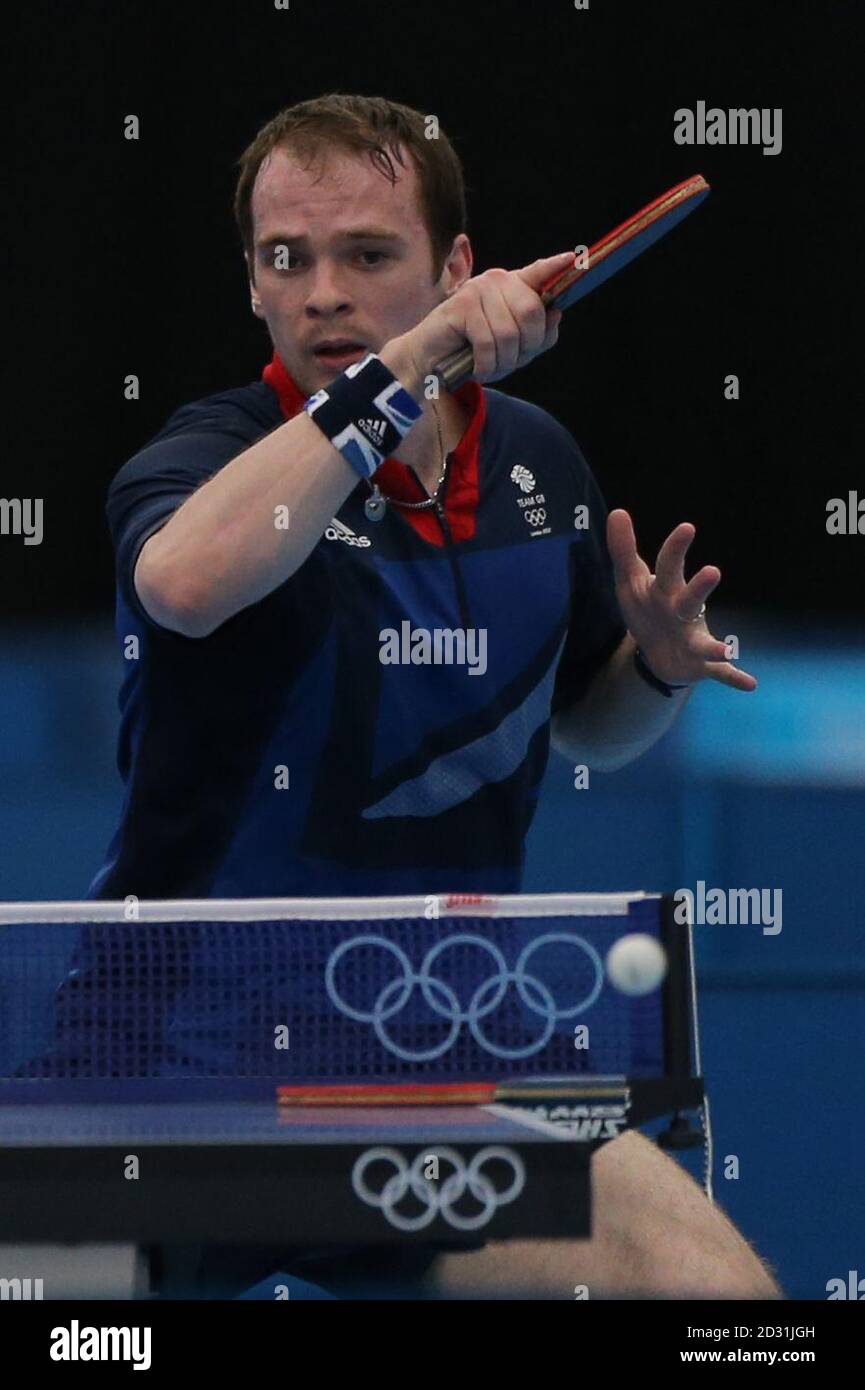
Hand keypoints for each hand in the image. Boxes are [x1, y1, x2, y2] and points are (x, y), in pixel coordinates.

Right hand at [397, 252, 571, 383]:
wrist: (431, 359)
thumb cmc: (475, 352)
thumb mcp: (515, 348)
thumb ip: (539, 334)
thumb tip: (555, 315)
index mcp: (514, 286)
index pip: (540, 271)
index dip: (556, 266)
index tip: (575, 258)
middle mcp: (498, 280)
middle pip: (532, 312)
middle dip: (526, 348)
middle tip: (509, 363)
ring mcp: (478, 289)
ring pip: (509, 333)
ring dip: (503, 362)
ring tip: (490, 367)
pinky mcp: (461, 305)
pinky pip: (487, 341)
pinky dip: (486, 364)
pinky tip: (478, 368)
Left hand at [606, 510, 756, 691]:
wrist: (657, 653)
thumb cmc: (647, 608)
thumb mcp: (629, 581)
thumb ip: (623, 549)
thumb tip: (617, 512)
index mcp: (666, 590)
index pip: (669, 566)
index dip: (675, 549)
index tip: (687, 528)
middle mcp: (684, 612)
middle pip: (689, 599)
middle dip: (700, 588)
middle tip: (713, 572)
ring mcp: (694, 639)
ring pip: (704, 641)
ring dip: (714, 644)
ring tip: (725, 646)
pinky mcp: (699, 665)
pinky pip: (718, 672)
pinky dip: (733, 677)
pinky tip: (750, 684)